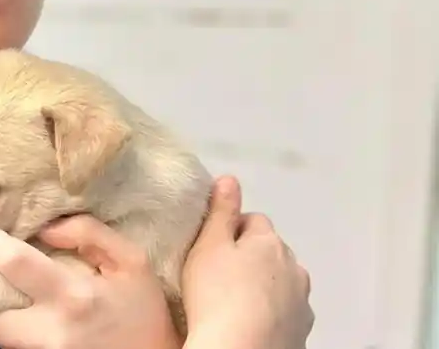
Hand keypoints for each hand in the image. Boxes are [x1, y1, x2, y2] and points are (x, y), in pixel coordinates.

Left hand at [0, 218, 179, 348]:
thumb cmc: (143, 309)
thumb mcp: (131, 260)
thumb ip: (88, 232)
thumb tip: (44, 227)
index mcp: (73, 296)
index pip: (11, 264)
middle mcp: (50, 333)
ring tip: (3, 292)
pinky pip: (10, 348)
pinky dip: (8, 330)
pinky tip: (20, 314)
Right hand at [182, 176, 313, 348]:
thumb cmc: (217, 295)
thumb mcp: (208, 245)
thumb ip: (220, 211)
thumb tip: (230, 179)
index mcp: (270, 241)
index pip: (253, 220)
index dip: (230, 230)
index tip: (211, 248)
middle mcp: (294, 267)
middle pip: (271, 250)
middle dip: (250, 257)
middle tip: (219, 275)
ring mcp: (302, 301)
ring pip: (282, 281)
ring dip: (264, 285)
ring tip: (234, 302)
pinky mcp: (303, 331)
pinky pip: (286, 311)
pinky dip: (272, 312)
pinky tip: (250, 323)